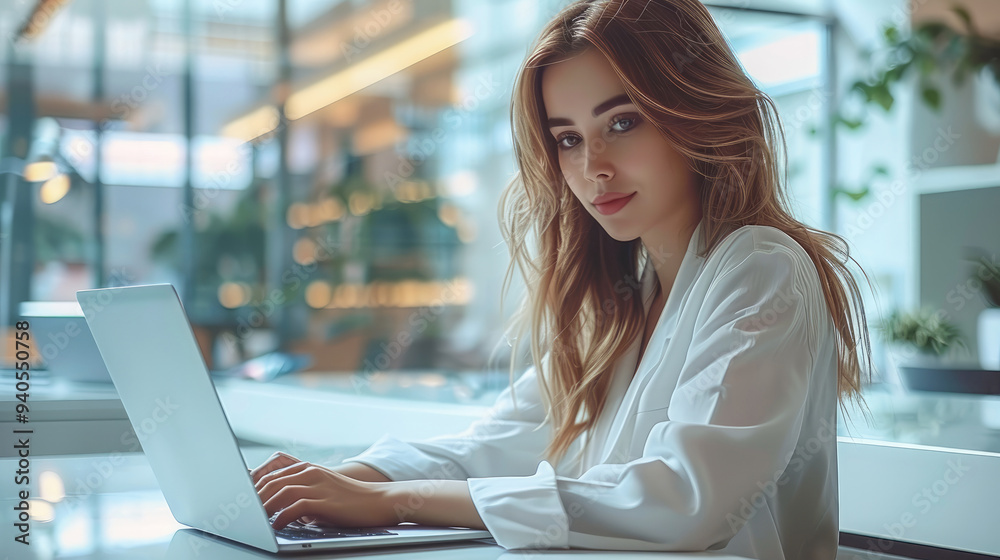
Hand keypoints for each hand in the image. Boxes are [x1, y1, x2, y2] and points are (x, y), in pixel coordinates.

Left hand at [252, 452, 397, 529]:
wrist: (380, 500)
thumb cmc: (352, 499)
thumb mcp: (324, 490)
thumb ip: (303, 493)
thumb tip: (279, 509)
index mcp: (309, 469)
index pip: (273, 476)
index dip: (255, 489)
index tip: (243, 503)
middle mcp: (312, 473)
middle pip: (273, 483)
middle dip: (255, 499)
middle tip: (244, 514)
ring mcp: (319, 486)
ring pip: (281, 492)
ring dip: (265, 508)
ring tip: (255, 521)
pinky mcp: (326, 501)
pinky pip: (296, 507)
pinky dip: (282, 517)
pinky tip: (277, 526)